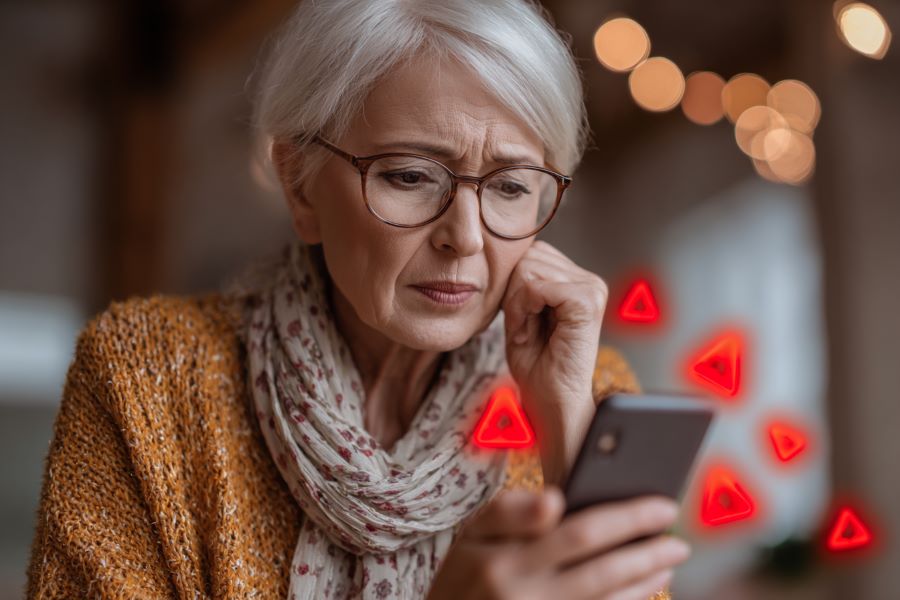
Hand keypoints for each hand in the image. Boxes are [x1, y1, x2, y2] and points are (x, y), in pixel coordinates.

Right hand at [426, 487, 689, 599]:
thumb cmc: (463, 577)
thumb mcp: (470, 535)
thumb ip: (509, 511)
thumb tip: (554, 499)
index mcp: (505, 557)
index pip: (578, 532)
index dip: (626, 519)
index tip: (662, 505)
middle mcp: (523, 593)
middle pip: (601, 570)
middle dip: (647, 553)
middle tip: (679, 539)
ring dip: (644, 582)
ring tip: (669, 560)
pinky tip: (644, 589)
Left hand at [501, 241, 608, 483]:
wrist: (552, 400)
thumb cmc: (536, 364)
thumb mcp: (521, 312)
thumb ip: (521, 281)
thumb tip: (514, 251)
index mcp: (576, 280)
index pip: (530, 253)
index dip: (513, 288)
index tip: (523, 321)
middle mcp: (589, 280)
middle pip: (527, 257)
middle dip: (514, 294)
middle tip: (526, 328)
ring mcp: (591, 288)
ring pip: (527, 270)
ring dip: (517, 304)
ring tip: (531, 331)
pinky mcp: (586, 301)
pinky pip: (534, 286)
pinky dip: (522, 310)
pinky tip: (533, 331)